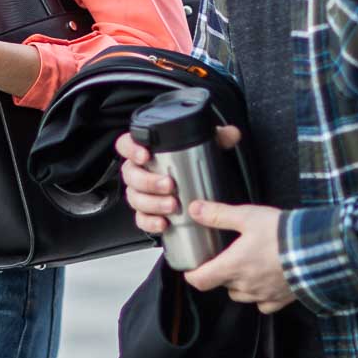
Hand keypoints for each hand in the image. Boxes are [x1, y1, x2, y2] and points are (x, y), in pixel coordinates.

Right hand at [117, 124, 242, 235]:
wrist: (197, 188)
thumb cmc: (192, 165)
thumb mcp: (205, 146)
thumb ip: (217, 137)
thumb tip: (231, 134)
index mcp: (146, 151)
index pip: (126, 144)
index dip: (131, 149)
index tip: (144, 154)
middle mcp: (139, 172)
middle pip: (130, 175)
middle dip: (148, 181)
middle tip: (169, 185)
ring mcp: (140, 193)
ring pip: (135, 198)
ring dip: (152, 203)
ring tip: (172, 205)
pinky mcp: (145, 213)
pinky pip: (140, 219)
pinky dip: (150, 222)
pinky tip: (164, 223)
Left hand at [182, 201, 295, 312]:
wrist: (318, 251)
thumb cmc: (282, 234)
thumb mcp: (248, 217)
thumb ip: (219, 214)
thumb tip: (195, 209)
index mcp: (232, 266)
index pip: (200, 281)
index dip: (192, 275)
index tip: (192, 268)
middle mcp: (245, 285)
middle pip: (221, 284)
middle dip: (220, 272)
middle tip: (227, 256)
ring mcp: (263, 294)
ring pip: (240, 295)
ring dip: (239, 284)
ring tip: (247, 266)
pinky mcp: (280, 300)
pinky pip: (263, 304)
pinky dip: (260, 295)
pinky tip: (266, 281)